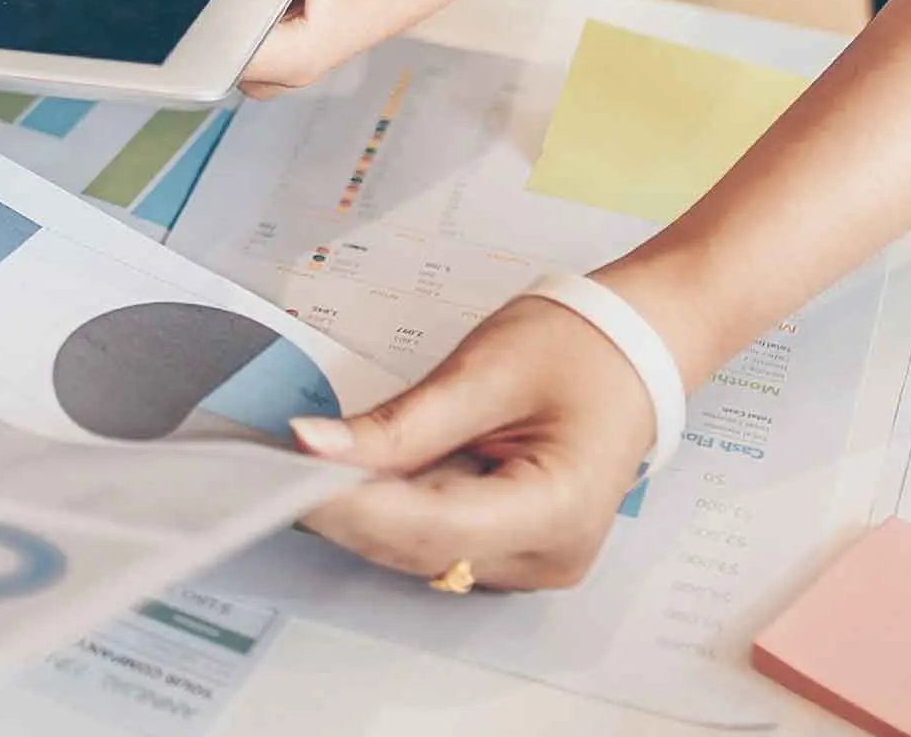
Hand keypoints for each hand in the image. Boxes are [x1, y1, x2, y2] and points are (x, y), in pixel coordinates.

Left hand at [292, 295, 656, 589]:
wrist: (638, 349)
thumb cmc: (578, 348)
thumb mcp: (483, 370)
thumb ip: (399, 423)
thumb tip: (313, 447)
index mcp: (560, 509)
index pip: (432, 526)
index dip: (352, 505)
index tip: (285, 474)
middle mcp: (549, 556)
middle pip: (419, 548)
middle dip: (342, 508)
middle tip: (272, 465)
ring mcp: (533, 562)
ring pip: (418, 552)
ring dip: (360, 512)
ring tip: (308, 465)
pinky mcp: (514, 552)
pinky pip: (435, 542)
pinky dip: (390, 511)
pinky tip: (357, 476)